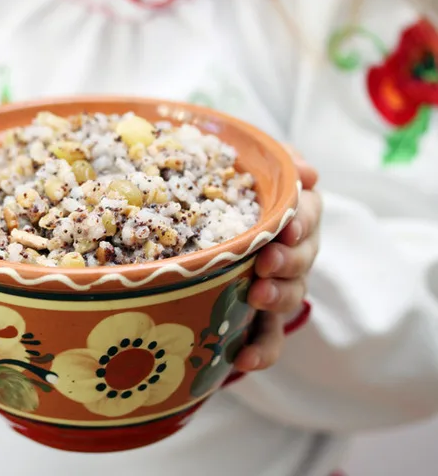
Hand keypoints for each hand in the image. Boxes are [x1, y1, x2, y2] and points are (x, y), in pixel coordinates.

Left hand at [236, 151, 321, 372]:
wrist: (215, 226)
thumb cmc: (241, 193)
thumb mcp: (259, 170)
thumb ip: (284, 163)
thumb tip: (307, 173)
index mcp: (295, 216)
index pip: (309, 215)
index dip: (302, 221)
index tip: (290, 226)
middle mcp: (294, 253)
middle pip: (303, 259)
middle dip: (288, 261)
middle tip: (267, 261)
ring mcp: (280, 287)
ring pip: (290, 296)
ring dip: (277, 297)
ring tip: (257, 295)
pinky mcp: (261, 318)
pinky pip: (268, 338)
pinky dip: (261, 351)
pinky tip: (242, 360)